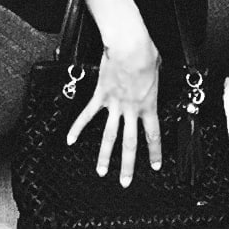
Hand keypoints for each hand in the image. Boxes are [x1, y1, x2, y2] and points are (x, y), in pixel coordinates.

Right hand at [66, 30, 161, 186]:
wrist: (129, 46)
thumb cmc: (145, 53)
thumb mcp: (158, 69)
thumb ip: (153, 80)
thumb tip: (152, 75)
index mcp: (149, 105)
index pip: (153, 135)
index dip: (154, 153)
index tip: (155, 166)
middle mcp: (132, 110)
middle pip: (130, 144)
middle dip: (128, 165)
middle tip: (125, 181)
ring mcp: (115, 105)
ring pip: (109, 136)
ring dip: (105, 156)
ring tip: (101, 171)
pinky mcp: (100, 96)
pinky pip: (87, 115)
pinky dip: (77, 128)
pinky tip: (70, 140)